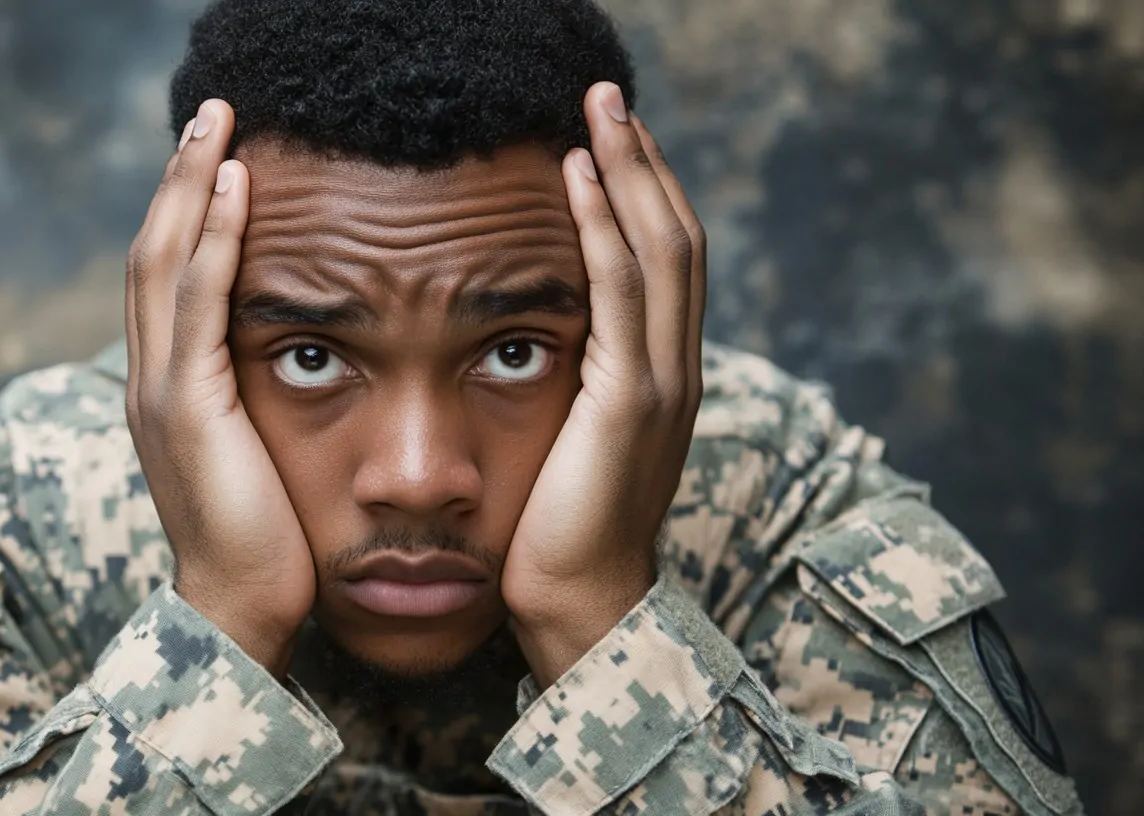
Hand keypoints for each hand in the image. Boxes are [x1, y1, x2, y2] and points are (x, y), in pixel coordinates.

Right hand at [125, 99, 313, 676]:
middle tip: (211, 116)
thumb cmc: (266, 539)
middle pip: (153, 252)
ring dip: (189, 186)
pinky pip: (198, 301)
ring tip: (217, 125)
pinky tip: (234, 188)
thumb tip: (297, 358)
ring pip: (164, 261)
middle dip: (179, 179)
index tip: (215, 160)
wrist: (241, 610)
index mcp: (168, 388)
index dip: (184, 213)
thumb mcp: (257, 453)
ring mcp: (162, 389)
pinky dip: (212, 238)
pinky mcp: (188, 404)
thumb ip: (258, 401)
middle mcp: (152, 378)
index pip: (167, 279)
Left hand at [502, 81, 706, 687]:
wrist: (579, 605)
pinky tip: (577, 176)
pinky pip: (621, 291)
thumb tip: (536, 337)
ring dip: (630, 170)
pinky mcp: (628, 401)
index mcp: (660, 375)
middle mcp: (674, 368)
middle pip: (676, 237)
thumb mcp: (571, 440)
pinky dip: (606, 226)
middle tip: (608, 97)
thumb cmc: (557, 529)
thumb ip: (574, 384)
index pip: (666, 262)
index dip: (646, 193)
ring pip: (661, 249)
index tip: (611, 139)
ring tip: (598, 110)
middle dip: (643, 160)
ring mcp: (660, 382)